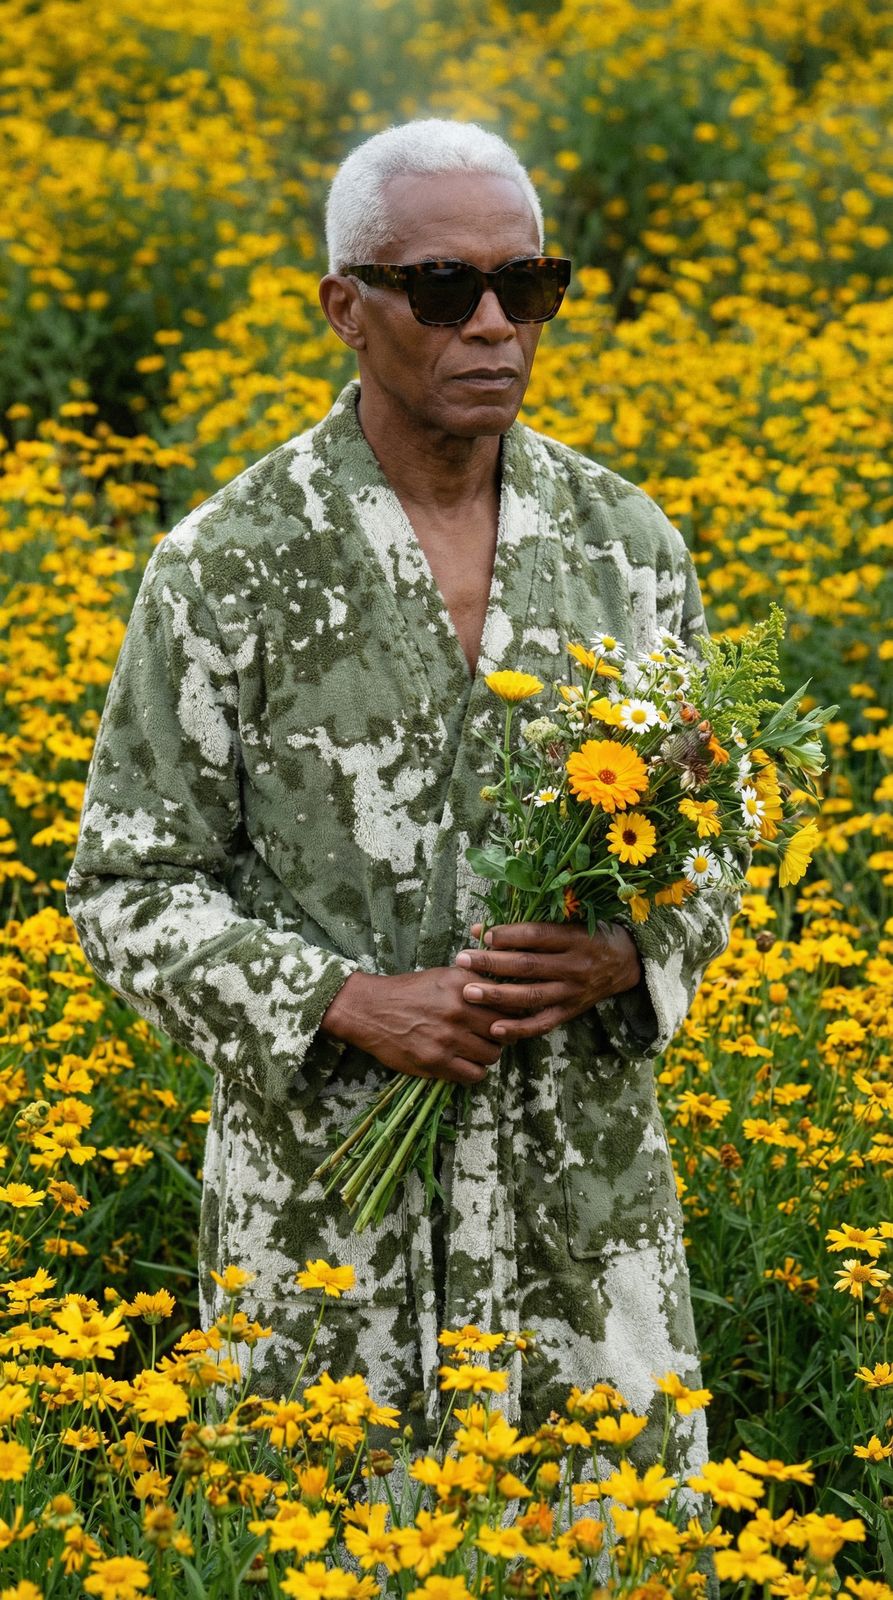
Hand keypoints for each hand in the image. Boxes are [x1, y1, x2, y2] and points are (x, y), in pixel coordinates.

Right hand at [319, 967, 505, 1086]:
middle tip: (491, 1036)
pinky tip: (466, 1063)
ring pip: (492, 1055)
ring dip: (488, 1054)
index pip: (508, 1003)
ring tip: (476, 1050)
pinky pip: (474, 1074)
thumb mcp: (444, 975)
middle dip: (502, 1035)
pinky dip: (475, 1071)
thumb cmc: (409, 991)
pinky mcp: (436, 1061)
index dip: (511, 1012)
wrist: (369, 1009)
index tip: (505, 1017)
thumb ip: (475, 982)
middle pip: (504, 1030)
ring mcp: (447, 1037)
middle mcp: (458, 1009)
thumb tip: (506, 992)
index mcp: (462, 984)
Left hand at [453, 920, 641, 1043]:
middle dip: (491, 963)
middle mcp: (575, 966)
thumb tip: (484, 928)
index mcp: (575, 938)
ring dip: (497, 995)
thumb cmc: (589, 934)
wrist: (625, 962)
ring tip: (468, 992)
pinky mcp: (571, 1012)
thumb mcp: (571, 921)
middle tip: (462, 960)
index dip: (509, 935)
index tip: (482, 934)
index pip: (537, 935)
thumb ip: (532, 925)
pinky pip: (542, 1023)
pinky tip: (494, 1028)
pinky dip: (518, 1028)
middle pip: (528, 966)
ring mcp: (573, 992)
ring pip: (531, 996)